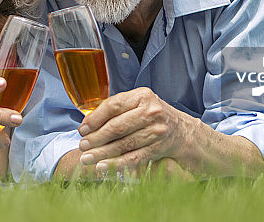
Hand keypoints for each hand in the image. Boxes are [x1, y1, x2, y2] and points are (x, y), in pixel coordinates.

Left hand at [76, 87, 193, 173]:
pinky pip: (134, 158)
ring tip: (86, 159)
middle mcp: (152, 112)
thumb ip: (115, 109)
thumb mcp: (137, 103)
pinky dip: (116, 164)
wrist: (182, 130)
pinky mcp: (159, 148)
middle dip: (96, 138)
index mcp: (143, 96)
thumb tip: (87, 123)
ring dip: (102, 153)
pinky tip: (102, 167)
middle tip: (82, 146)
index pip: (114, 106)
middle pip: (117, 126)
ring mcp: (157, 131)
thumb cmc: (152, 115)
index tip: (82, 129)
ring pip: (124, 144)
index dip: (95, 118)